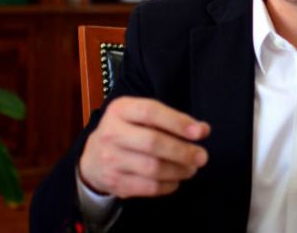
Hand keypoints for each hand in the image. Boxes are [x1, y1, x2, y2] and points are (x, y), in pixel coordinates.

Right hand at [78, 97, 210, 197]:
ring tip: (192, 168)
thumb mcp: (141, 116)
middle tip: (202, 156)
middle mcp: (111, 133)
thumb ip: (171, 120)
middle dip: (183, 151)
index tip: (200, 132)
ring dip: (178, 170)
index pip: (151, 112)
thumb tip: (203, 130)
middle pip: (152, 143)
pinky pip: (148, 187)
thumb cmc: (128, 131)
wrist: (93, 158)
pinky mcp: (114, 183)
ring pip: (152, 168)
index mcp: (120, 110)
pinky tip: (176, 180)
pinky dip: (168, 185)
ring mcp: (110, 160)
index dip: (178, 122)